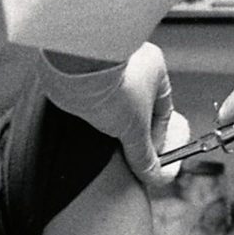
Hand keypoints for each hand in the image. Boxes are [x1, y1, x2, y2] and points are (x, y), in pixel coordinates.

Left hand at [41, 42, 188, 186]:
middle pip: (137, 104)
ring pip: (113, 99)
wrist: (71, 66)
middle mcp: (131, 60)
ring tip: (105, 136)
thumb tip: (152, 174)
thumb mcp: (133, 129)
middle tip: (127, 149)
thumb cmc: (110, 83)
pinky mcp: (80, 68)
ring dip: (110, 118)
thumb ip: (143, 154)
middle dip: (131, 128)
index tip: (150, 155)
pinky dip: (92, 109)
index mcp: (154, 67)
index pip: (162, 109)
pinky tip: (89, 121)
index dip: (157, 136)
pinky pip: (91, 94)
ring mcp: (105, 63)